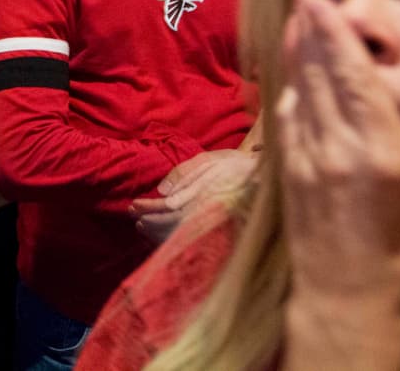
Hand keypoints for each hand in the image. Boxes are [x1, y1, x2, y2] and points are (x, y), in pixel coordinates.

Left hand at [131, 148, 258, 242]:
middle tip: (135, 219)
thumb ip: (183, 174)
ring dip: (158, 233)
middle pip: (170, 227)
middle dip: (149, 224)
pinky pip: (190, 239)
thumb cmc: (234, 165)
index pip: (167, 209)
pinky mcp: (217, 232)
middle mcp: (204, 215)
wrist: (264, 178)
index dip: (148, 210)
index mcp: (201, 197)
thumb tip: (161, 191)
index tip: (134, 206)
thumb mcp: (208, 161)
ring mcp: (211, 225)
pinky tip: (164, 233)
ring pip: (179, 236)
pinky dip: (173, 238)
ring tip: (143, 226)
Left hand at [278, 0, 399, 361]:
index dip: (333, 33)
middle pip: (318, 74)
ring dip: (296, 51)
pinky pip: (287, 115)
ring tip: (297, 16)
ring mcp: (307, 157)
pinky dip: (289, 86)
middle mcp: (339, 148)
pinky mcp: (288, 168)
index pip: (352, 77)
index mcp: (383, 151)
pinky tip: (293, 68)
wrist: (348, 294)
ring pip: (297, 89)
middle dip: (310, 29)